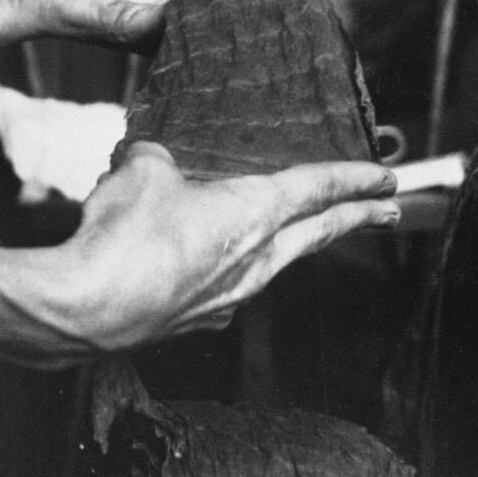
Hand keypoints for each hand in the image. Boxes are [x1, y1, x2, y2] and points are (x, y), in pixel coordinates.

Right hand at [53, 143, 398, 351]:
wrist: (89, 306)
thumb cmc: (124, 233)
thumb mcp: (142, 167)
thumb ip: (160, 158)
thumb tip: (157, 163)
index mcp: (250, 212)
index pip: (315, 189)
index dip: (352, 178)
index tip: (386, 176)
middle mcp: (253, 259)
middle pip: (316, 234)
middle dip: (356, 219)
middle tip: (388, 211)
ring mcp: (229, 296)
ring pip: (277, 262)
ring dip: (297, 244)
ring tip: (304, 232)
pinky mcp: (198, 318)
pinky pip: (233, 285)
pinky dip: (239, 266)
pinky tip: (216, 260)